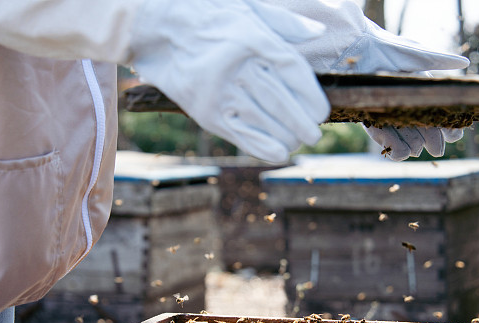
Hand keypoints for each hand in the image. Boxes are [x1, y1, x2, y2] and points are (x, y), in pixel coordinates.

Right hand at [126, 0, 330, 162]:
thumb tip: (317, 31)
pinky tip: (279, 153)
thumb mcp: (247, 6)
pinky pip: (240, 135)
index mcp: (252, 37)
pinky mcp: (205, 111)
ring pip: (263, 121)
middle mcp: (237, 65)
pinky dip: (262, 147)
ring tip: (296, 142)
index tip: (322, 112)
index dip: (311, 96)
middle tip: (314, 135)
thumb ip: (283, 22)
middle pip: (281, 100)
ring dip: (286, 137)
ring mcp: (219, 90)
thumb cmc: (208, 15)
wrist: (156, 26)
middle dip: (302, 123)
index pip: (293, 71)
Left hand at [278, 0, 469, 159]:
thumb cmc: (385, 49)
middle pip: (426, 132)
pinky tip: (398, 150)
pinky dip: (394, 148)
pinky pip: (387, 142)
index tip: (453, 135)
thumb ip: (438, 60)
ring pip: (408, 140)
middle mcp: (407, 106)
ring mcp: (390, 115)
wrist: (354, 53)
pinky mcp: (372, 122)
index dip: (449, 128)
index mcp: (421, 91)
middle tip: (436, 150)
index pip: (441, 114)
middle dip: (432, 141)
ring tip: (415, 148)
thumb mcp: (415, 55)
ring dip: (414, 146)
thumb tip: (464, 64)